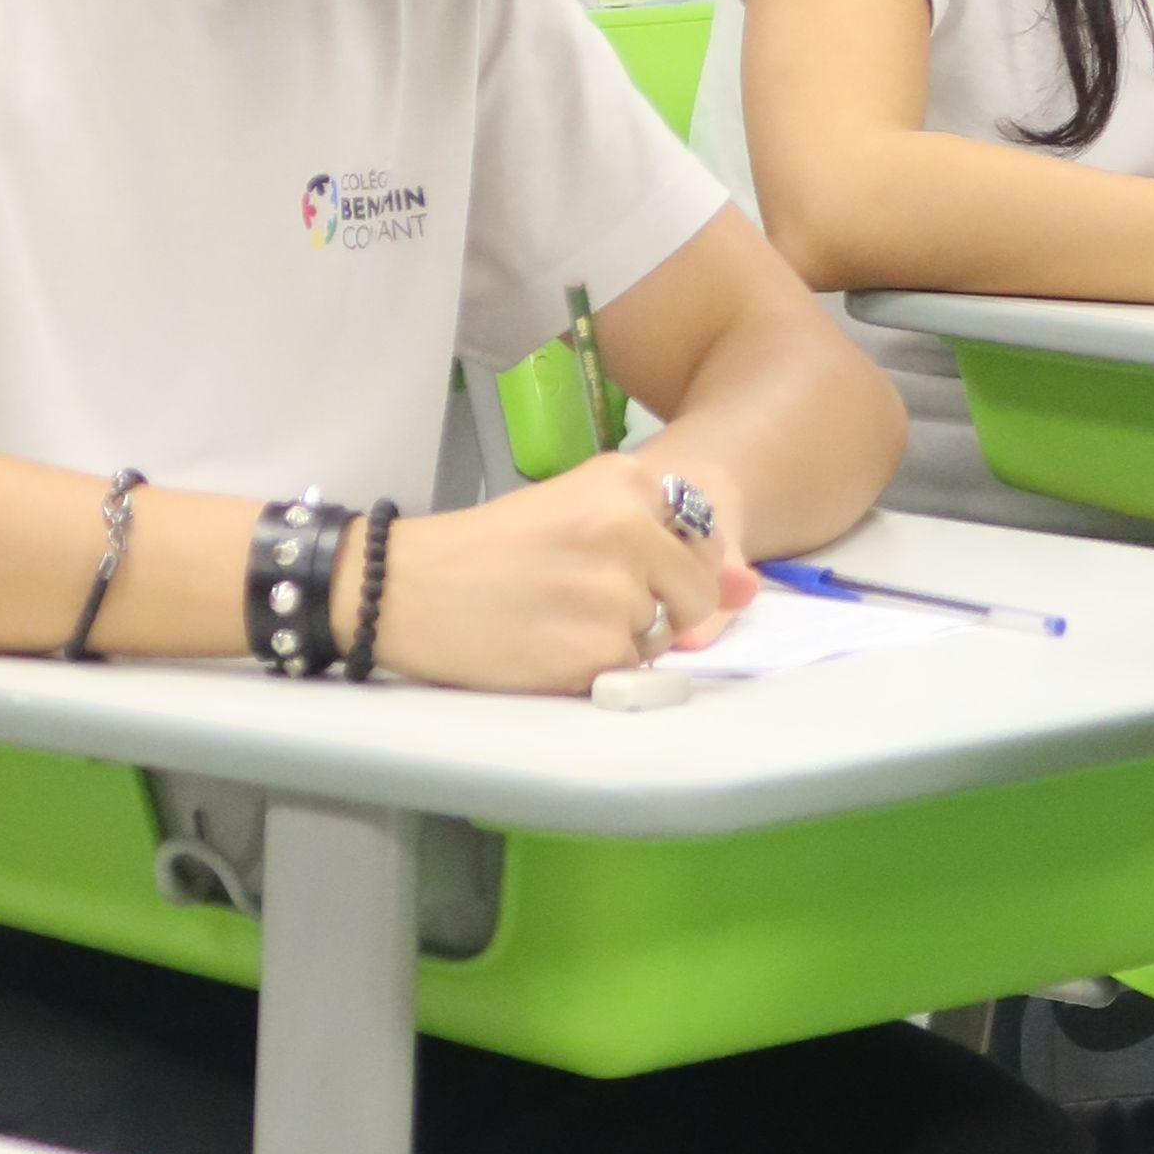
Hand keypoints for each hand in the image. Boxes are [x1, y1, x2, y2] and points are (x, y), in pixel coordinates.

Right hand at [372, 450, 755, 694]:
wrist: (404, 588)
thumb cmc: (490, 550)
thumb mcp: (578, 514)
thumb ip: (667, 542)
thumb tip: (748, 587)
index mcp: (628, 481)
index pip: (705, 534)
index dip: (671, 563)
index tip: (621, 564)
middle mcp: (631, 529)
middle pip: (697, 590)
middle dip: (657, 605)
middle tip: (581, 596)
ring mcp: (617, 593)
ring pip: (662, 634)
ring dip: (623, 638)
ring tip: (557, 618)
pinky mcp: (597, 652)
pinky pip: (630, 672)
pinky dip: (596, 670)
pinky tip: (547, 645)